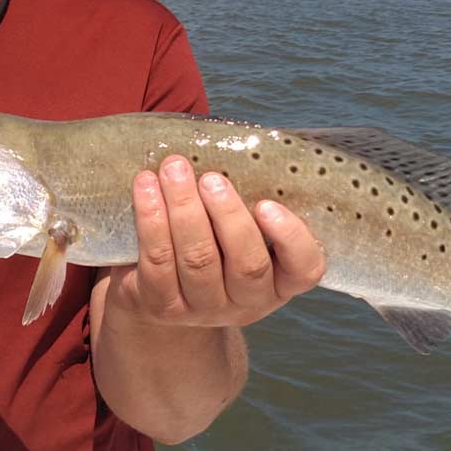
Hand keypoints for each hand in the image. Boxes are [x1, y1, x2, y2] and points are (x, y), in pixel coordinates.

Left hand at [106, 155, 325, 328]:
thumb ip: (248, 196)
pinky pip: (157, 262)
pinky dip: (151, 219)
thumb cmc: (213, 239)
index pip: (305, 268)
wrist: (161, 288)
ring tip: (174, 169)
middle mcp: (249, 301)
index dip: (290, 238)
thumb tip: (234, 142)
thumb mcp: (239, 227)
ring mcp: (205, 308)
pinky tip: (145, 187)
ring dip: (184, 208)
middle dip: (227, 215)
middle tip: (212, 177)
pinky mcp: (163, 306)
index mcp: (280, 279)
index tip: (266, 204)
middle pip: (246, 265)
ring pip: (197, 260)